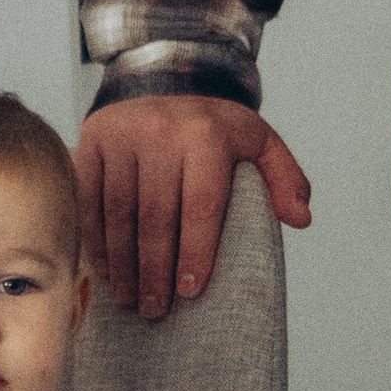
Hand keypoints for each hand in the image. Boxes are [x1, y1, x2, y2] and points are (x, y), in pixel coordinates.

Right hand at [75, 96, 311, 319]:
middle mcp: (160, 132)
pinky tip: (106, 272)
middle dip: (154, 269)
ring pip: (119, 212)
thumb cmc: (215, 127)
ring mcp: (121, 135)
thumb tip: (301, 218)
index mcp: (206, 135)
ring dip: (123, 263)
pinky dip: (97, 241)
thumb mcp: (259, 141)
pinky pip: (90, 200)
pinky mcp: (91, 141)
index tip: (190, 292)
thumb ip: (286, 178)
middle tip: (155, 310)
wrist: (164, 81)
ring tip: (131, 300)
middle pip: (155, 215)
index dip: (195, 252)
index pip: (201, 204)